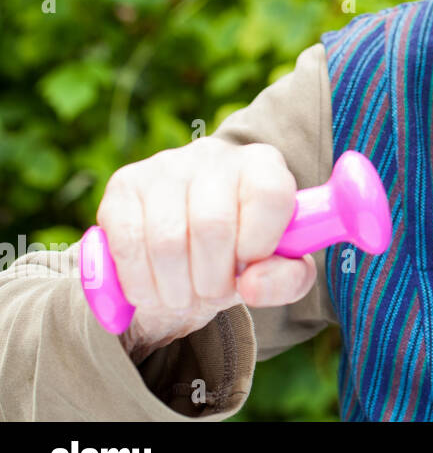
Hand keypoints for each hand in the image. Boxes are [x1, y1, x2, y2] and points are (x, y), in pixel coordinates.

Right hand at [95, 138, 316, 362]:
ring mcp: (164, 165)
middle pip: (212, 225)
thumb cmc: (245, 253)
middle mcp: (214, 154)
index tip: (249, 267)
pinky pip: (127, 245)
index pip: (270, 194)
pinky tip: (154, 291)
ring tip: (186, 297)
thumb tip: (252, 285)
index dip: (260, 244)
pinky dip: (141, 284)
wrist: (193, 244)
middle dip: (213, 279)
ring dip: (177, 289)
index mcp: (262, 164)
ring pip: (166, 241)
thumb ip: (287, 279)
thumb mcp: (282, 270)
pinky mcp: (124, 185)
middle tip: (213, 293)